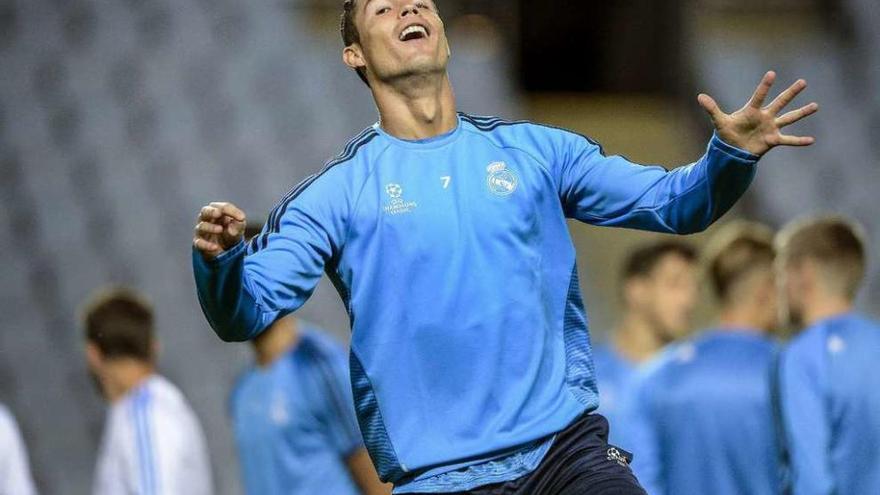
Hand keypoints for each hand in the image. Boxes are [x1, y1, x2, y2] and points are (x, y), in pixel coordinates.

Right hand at [193, 202, 246, 260]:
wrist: (226, 248)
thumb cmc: (232, 232)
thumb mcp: (239, 227)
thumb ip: (238, 224)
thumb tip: (231, 229)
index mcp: (217, 211)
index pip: (222, 207)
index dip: (231, 211)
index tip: (242, 218)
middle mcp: (206, 219)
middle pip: (205, 211)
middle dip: (211, 211)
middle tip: (218, 213)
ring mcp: (201, 231)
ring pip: (202, 226)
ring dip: (211, 227)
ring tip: (220, 229)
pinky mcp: (199, 243)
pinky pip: (199, 243)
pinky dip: (207, 245)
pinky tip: (215, 247)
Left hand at [698, 71, 818, 155]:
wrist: (732, 150)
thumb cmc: (727, 133)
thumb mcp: (719, 121)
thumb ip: (712, 109)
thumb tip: (699, 96)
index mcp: (752, 110)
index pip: (759, 96)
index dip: (765, 86)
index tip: (772, 73)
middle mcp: (765, 117)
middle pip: (780, 102)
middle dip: (791, 93)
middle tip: (803, 82)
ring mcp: (771, 127)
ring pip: (789, 118)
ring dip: (802, 112)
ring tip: (815, 105)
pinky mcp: (773, 140)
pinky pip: (788, 140)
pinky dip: (799, 141)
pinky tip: (811, 140)